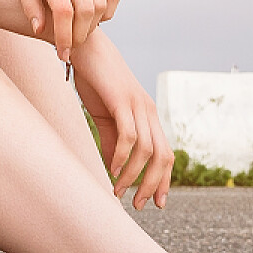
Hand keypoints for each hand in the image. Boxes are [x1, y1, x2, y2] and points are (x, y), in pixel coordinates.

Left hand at [9, 0, 119, 63]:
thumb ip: (29, 6)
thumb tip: (40, 30)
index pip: (63, 10)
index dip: (64, 36)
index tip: (62, 52)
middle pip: (85, 10)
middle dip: (80, 35)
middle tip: (70, 46)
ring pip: (101, 3)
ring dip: (93, 26)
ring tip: (80, 33)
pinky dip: (107, 11)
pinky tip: (94, 18)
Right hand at [70, 31, 172, 209]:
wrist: (86, 48)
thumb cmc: (96, 82)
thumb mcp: (106, 117)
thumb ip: (112, 143)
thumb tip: (115, 171)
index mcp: (148, 116)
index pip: (165, 154)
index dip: (164, 180)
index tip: (157, 203)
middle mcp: (149, 111)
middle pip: (163, 156)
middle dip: (154, 184)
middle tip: (139, 205)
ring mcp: (138, 105)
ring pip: (147, 149)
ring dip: (134, 175)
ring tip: (119, 191)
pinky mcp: (123, 100)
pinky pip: (129, 134)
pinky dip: (123, 156)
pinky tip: (113, 169)